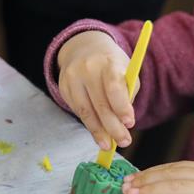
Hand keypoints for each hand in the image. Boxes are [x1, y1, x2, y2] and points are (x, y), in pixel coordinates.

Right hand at [57, 31, 138, 150]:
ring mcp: (72, 78)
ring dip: (99, 132)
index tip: (130, 124)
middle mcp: (88, 69)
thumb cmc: (113, 66)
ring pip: (86, 112)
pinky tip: (98, 132)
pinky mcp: (63, 88)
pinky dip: (89, 124)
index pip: (114, 87)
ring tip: (108, 145)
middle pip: (100, 104)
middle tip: (124, 142)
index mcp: (108, 63)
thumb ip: (127, 94)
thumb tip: (123, 125)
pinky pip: (78, 111)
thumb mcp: (126, 72)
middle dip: (113, 128)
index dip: (121, 107)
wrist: (85, 48)